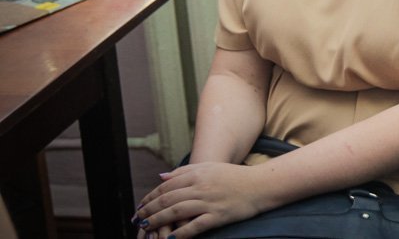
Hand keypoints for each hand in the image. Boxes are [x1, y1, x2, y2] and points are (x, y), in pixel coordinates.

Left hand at [135, 162, 268, 237]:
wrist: (260, 185)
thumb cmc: (235, 176)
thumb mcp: (210, 167)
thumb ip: (185, 170)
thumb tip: (161, 177)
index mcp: (198, 173)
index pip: (167, 186)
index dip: (150, 197)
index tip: (140, 205)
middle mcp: (201, 186)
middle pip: (168, 199)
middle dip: (149, 210)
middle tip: (137, 219)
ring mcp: (209, 202)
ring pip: (176, 212)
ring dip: (158, 221)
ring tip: (146, 228)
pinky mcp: (218, 215)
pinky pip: (194, 226)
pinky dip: (180, 233)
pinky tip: (170, 238)